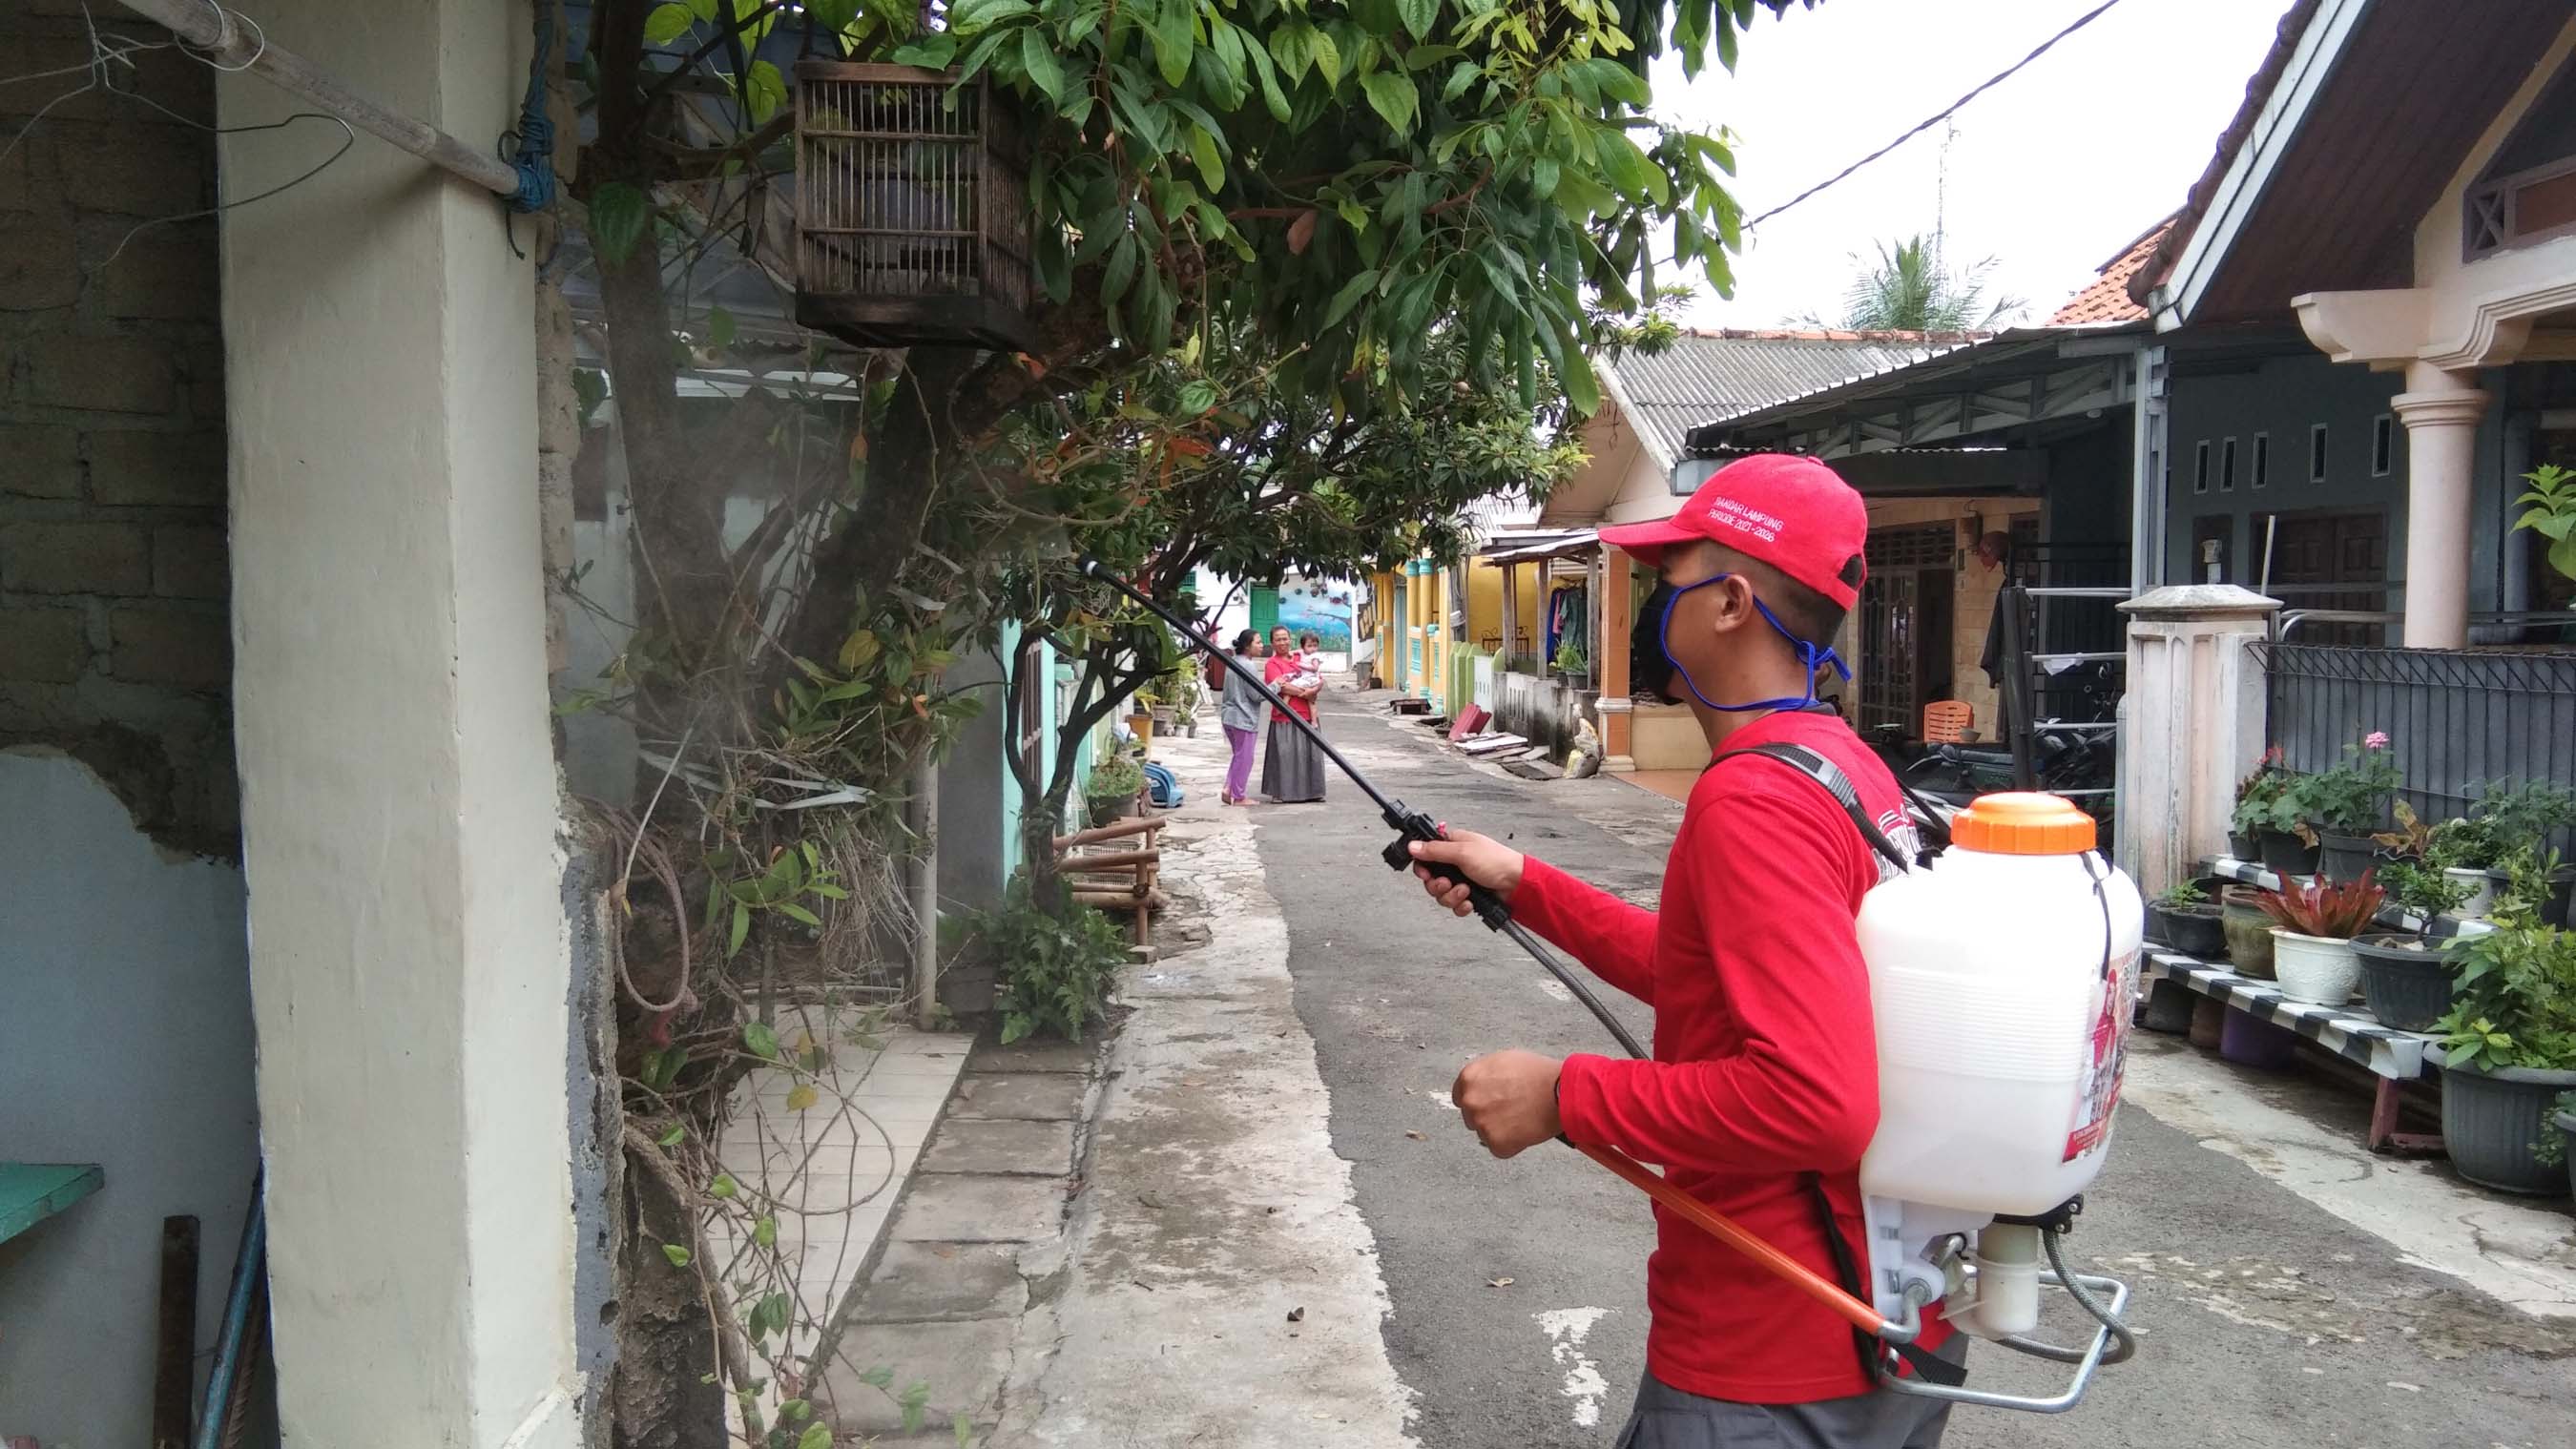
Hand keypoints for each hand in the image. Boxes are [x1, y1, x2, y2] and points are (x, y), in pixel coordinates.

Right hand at [1408, 826, 1524, 915]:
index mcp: (1453, 845)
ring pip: (1442, 894)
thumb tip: (1413, 846)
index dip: (1423, 867)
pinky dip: (1461, 906)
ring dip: (1452, 896)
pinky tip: (1469, 902)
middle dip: (1439, 886)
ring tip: (1465, 891)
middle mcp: (1455, 862)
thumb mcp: (1462, 852)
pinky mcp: (1469, 895)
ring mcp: (1462, 879)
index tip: (1426, 874)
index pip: (1426, 855)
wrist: (1517, 884)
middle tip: (1448, 883)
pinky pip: (1454, 905)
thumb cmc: (1497, 861)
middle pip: (1432, 879)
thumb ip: (1435, 850)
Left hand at [1452, 1049, 1562, 1157]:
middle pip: (1471, 1115)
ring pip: (1485, 1133)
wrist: (1559, 1093)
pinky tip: (1525, 1130)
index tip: (1487, 1103)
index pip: (1460, 1095)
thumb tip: (1484, 1084)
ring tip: (1521, 1119)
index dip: (1477, 1099)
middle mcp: (1470, 1101)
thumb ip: (1486, 1075)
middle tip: (1510, 1112)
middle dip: (1487, 1115)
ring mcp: (1481, 1124)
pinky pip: (1500, 1148)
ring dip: (1499, 1130)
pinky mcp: (1496, 1143)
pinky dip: (1512, 1144)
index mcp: (1469, 1078)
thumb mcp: (1504, 1060)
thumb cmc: (1538, 1074)